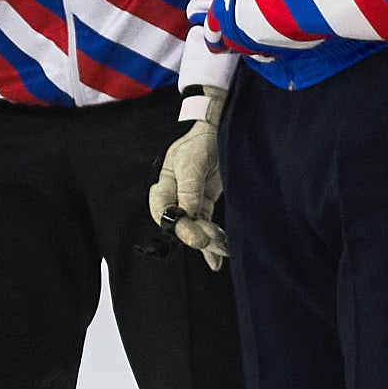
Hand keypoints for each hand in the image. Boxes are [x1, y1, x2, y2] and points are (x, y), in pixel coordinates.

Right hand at [149, 87, 229, 270]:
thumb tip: (188, 214)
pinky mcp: (204, 203)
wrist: (217, 127)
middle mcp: (174, 196)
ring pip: (195, 228)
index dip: (181, 227)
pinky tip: (217, 261)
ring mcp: (190, 200)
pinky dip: (212, 241)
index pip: (165, 213)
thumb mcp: (193, 161)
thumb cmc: (200, 140)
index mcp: (163, 185)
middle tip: (218, 244)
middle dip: (198, 237)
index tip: (199, 235)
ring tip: (224, 252)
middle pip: (180, 225)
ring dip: (209, 243)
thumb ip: (190, 187)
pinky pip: (205, 226)